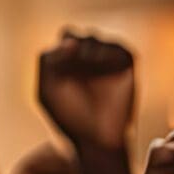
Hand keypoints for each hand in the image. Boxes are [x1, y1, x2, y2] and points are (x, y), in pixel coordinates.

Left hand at [37, 32, 135, 148]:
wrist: (96, 138)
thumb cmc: (69, 116)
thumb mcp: (47, 89)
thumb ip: (48, 61)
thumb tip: (71, 42)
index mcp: (65, 61)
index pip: (65, 37)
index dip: (62, 48)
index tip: (62, 66)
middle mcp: (86, 58)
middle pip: (78, 35)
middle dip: (76, 46)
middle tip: (77, 63)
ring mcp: (107, 61)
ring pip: (96, 40)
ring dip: (89, 52)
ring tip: (90, 70)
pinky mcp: (126, 69)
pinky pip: (121, 50)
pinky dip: (111, 55)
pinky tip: (106, 67)